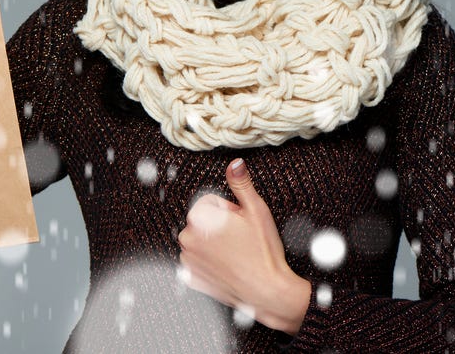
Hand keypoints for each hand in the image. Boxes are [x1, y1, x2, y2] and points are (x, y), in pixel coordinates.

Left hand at [177, 158, 311, 334]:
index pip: (209, 202)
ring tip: (236, 253)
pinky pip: (197, 261)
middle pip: (202, 220)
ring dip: (213, 243)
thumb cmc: (263, 251)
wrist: (267, 291)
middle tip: (241, 238)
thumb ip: (241, 183)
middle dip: (219, 225)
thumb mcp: (256, 210)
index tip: (241, 222)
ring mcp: (187, 259)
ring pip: (199, 240)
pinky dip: (209, 261)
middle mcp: (187, 238)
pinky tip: (228, 266)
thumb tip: (234, 163)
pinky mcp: (191, 277)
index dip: (229, 210)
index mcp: (199, 218)